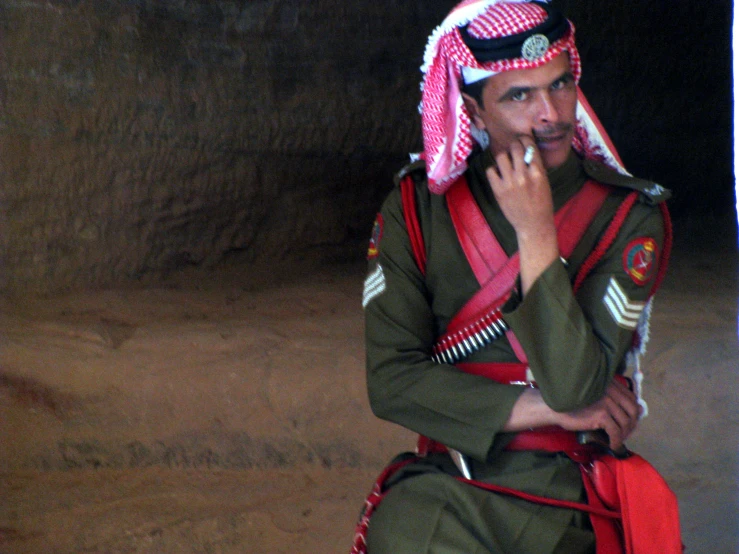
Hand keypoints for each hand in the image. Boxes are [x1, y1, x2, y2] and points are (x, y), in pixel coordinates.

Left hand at [486, 138, 557, 294]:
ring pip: (501, 156)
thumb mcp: (544, 181)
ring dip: (503, 156)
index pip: (529, 146)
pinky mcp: (498, 190)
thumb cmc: (541, 202)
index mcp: (538, 172)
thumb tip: (525, 149)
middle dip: (514, 145)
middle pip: (514, 148)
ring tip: (506, 161)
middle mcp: (523, 175)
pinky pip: (491, 170)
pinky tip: (499, 173)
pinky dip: (494, 169)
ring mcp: (509, 183)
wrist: (533, 224)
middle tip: (513, 147)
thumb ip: (535, 166)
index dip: (524, 139)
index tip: (522, 138)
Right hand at [554, 379, 641, 451]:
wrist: (555, 408)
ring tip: (618, 440)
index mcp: (609, 383)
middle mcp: (610, 390)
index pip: (631, 398)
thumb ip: (613, 398)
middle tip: (625, 433)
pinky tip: (613, 445)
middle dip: (632, 424)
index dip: (633, 411)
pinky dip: (616, 441)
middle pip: (632, 410)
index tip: (628, 421)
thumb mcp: (595, 396)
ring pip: (626, 423)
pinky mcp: (602, 415)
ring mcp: (607, 402)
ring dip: (624, 434)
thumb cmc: (573, 403)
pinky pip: (616, 432)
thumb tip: (638, 408)